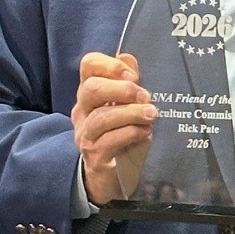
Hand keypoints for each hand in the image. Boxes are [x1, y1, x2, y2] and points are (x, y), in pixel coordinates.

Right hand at [71, 51, 156, 204]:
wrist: (113, 177)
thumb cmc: (123, 136)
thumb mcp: (129, 107)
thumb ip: (128, 82)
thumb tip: (128, 56)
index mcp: (91, 93)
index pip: (88, 66)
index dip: (110, 65)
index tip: (133, 75)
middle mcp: (83, 111)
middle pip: (91, 89)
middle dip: (121, 89)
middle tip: (145, 96)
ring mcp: (86, 134)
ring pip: (101, 117)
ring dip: (131, 113)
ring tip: (151, 115)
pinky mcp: (95, 156)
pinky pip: (110, 141)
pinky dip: (131, 133)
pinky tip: (145, 134)